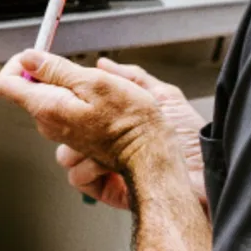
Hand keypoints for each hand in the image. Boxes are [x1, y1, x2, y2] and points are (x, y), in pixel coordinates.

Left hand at [0, 50, 170, 177]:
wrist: (149, 154)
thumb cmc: (129, 121)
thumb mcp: (95, 82)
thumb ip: (57, 69)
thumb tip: (29, 58)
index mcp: (47, 108)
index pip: (5, 84)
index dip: (17, 64)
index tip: (37, 55)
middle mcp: (48, 124)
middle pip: (30, 89)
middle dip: (52, 73)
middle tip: (82, 73)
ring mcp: (61, 133)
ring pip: (51, 98)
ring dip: (70, 87)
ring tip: (98, 92)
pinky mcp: (75, 137)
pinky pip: (67, 111)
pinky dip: (80, 102)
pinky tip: (102, 106)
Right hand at [56, 58, 207, 210]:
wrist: (203, 175)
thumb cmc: (190, 138)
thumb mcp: (164, 96)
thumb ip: (133, 76)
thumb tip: (103, 62)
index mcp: (119, 120)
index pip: (81, 105)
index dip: (63, 94)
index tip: (47, 83)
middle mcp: (108, 142)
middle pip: (65, 128)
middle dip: (66, 120)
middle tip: (78, 115)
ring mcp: (105, 165)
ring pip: (66, 154)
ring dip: (77, 148)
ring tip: (103, 146)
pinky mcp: (106, 188)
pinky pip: (77, 177)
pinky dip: (87, 170)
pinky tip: (107, 165)